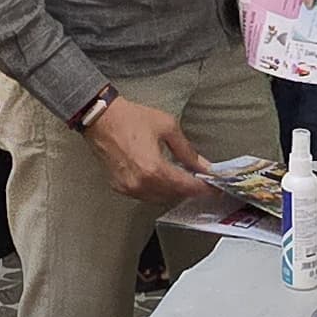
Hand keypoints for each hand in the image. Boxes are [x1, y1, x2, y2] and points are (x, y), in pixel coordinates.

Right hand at [84, 92, 217, 206]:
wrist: (100, 118)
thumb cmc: (130, 118)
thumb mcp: (167, 127)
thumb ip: (187, 151)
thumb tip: (203, 166)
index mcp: (154, 169)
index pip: (187, 187)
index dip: (204, 189)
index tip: (215, 189)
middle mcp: (141, 183)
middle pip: (174, 195)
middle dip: (190, 189)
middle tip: (201, 182)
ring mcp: (128, 188)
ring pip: (159, 198)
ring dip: (174, 191)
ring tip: (183, 179)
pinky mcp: (119, 187)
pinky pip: (144, 195)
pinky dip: (157, 190)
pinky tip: (163, 179)